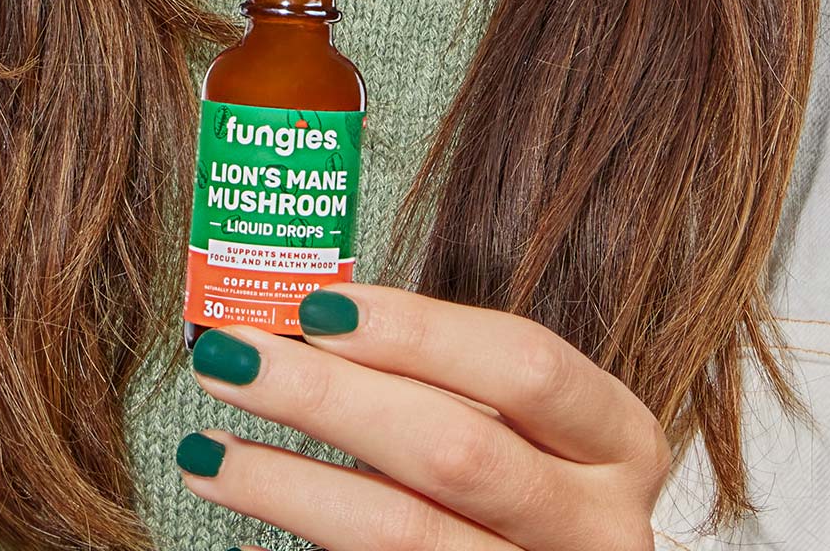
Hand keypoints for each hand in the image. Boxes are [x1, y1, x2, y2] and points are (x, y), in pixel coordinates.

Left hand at [178, 281, 674, 550]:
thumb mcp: (534, 430)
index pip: (523, 366)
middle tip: (232, 359)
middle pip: (455, 452)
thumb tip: (309, 320)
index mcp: (621, 442)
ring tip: (208, 453)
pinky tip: (246, 546)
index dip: (418, 331)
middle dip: (330, 399)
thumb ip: (451, 383)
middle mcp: (601, 528)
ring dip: (291, 489)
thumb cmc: (536, 491)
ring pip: (405, 539)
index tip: (315, 303)